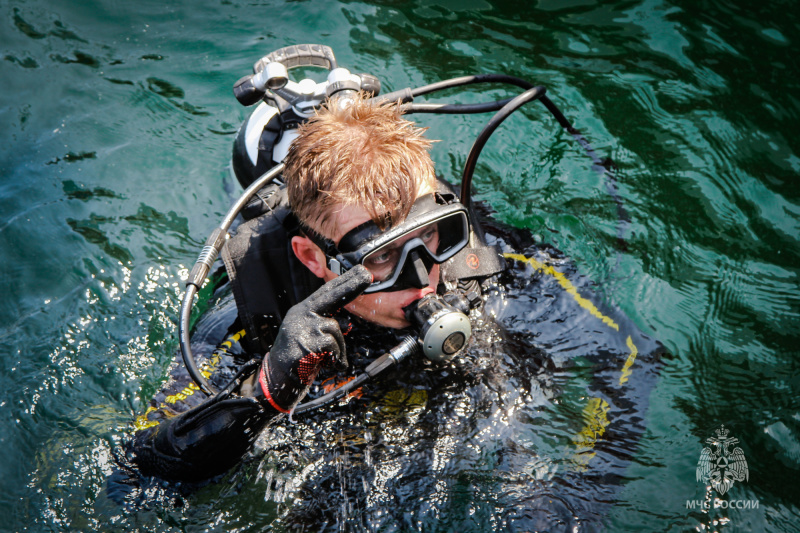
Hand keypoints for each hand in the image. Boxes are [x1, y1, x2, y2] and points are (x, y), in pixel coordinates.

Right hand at [258, 265, 371, 412]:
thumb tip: (347, 324)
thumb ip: (325, 325)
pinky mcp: (309, 342)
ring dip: (338, 348)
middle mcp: (302, 314)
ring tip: (325, 358)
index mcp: (303, 310)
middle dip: (351, 286)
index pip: (325, 292)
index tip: (360, 272)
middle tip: (367, 276)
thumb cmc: (298, 356)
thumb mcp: (310, 334)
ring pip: (336, 329)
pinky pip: (334, 347)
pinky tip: (323, 363)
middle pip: (331, 296)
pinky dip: (334, 358)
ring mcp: (304, 327)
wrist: (278, 376)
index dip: (343, 282)